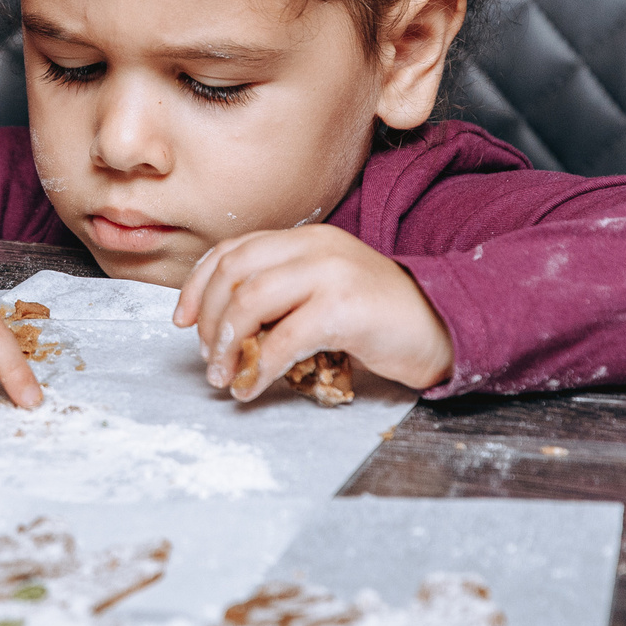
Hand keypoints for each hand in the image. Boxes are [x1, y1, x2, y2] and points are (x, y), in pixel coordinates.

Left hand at [174, 225, 452, 398]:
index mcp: (307, 238)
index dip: (198, 284)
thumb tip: (224, 328)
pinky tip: (253, 388)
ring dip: (227, 345)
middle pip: (234, 273)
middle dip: (208, 318)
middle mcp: (316, 247)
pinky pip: (283, 340)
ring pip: (250, 301)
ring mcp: (331, 273)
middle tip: (208, 356)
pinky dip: (259, 369)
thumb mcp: (324, 292)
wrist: (443, 326)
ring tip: (224, 376)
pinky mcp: (344, 308)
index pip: (233, 249)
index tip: (182, 319)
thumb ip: (282, 295)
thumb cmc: (380, 318)